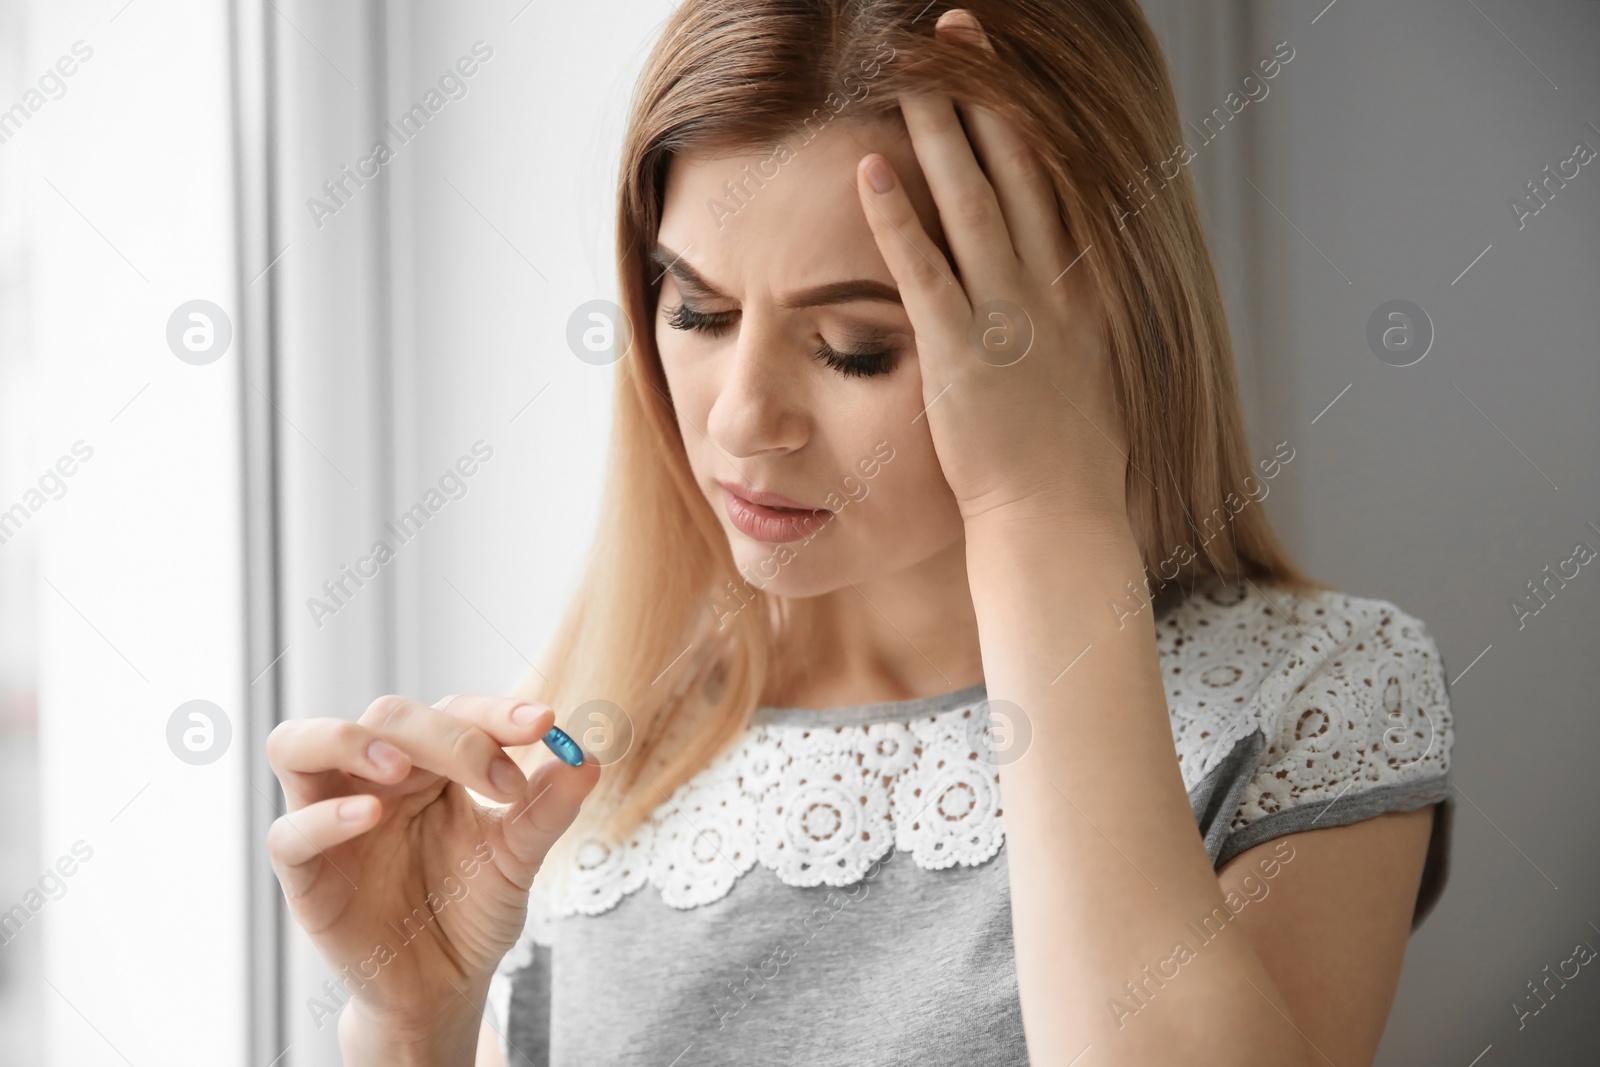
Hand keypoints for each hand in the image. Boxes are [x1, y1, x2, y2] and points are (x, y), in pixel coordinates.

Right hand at [265, 694, 599, 1047]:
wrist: (442, 986)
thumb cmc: (472, 908)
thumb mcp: (519, 857)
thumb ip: (547, 809)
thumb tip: (588, 758)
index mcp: (430, 762)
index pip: (453, 711)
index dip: (495, 713)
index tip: (544, 725)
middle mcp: (375, 777)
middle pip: (390, 716)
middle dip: (449, 736)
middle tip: (501, 780)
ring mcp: (331, 817)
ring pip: (300, 744)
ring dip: (350, 742)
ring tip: (401, 767)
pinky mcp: (305, 872)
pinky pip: (289, 832)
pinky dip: (325, 818)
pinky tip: (369, 818)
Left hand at [854, 9, 1128, 532]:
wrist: (1058, 518)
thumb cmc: (1067, 462)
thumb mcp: (1087, 374)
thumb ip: (1072, 320)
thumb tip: (1064, 288)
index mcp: (1082, 291)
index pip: (1057, 181)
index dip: (1027, 117)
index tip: (1003, 68)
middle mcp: (1050, 291)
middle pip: (1017, 170)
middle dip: (985, 95)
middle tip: (956, 32)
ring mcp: (1007, 320)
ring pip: (973, 204)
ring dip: (941, 133)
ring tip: (910, 72)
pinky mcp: (960, 355)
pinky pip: (924, 274)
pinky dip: (896, 220)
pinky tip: (868, 170)